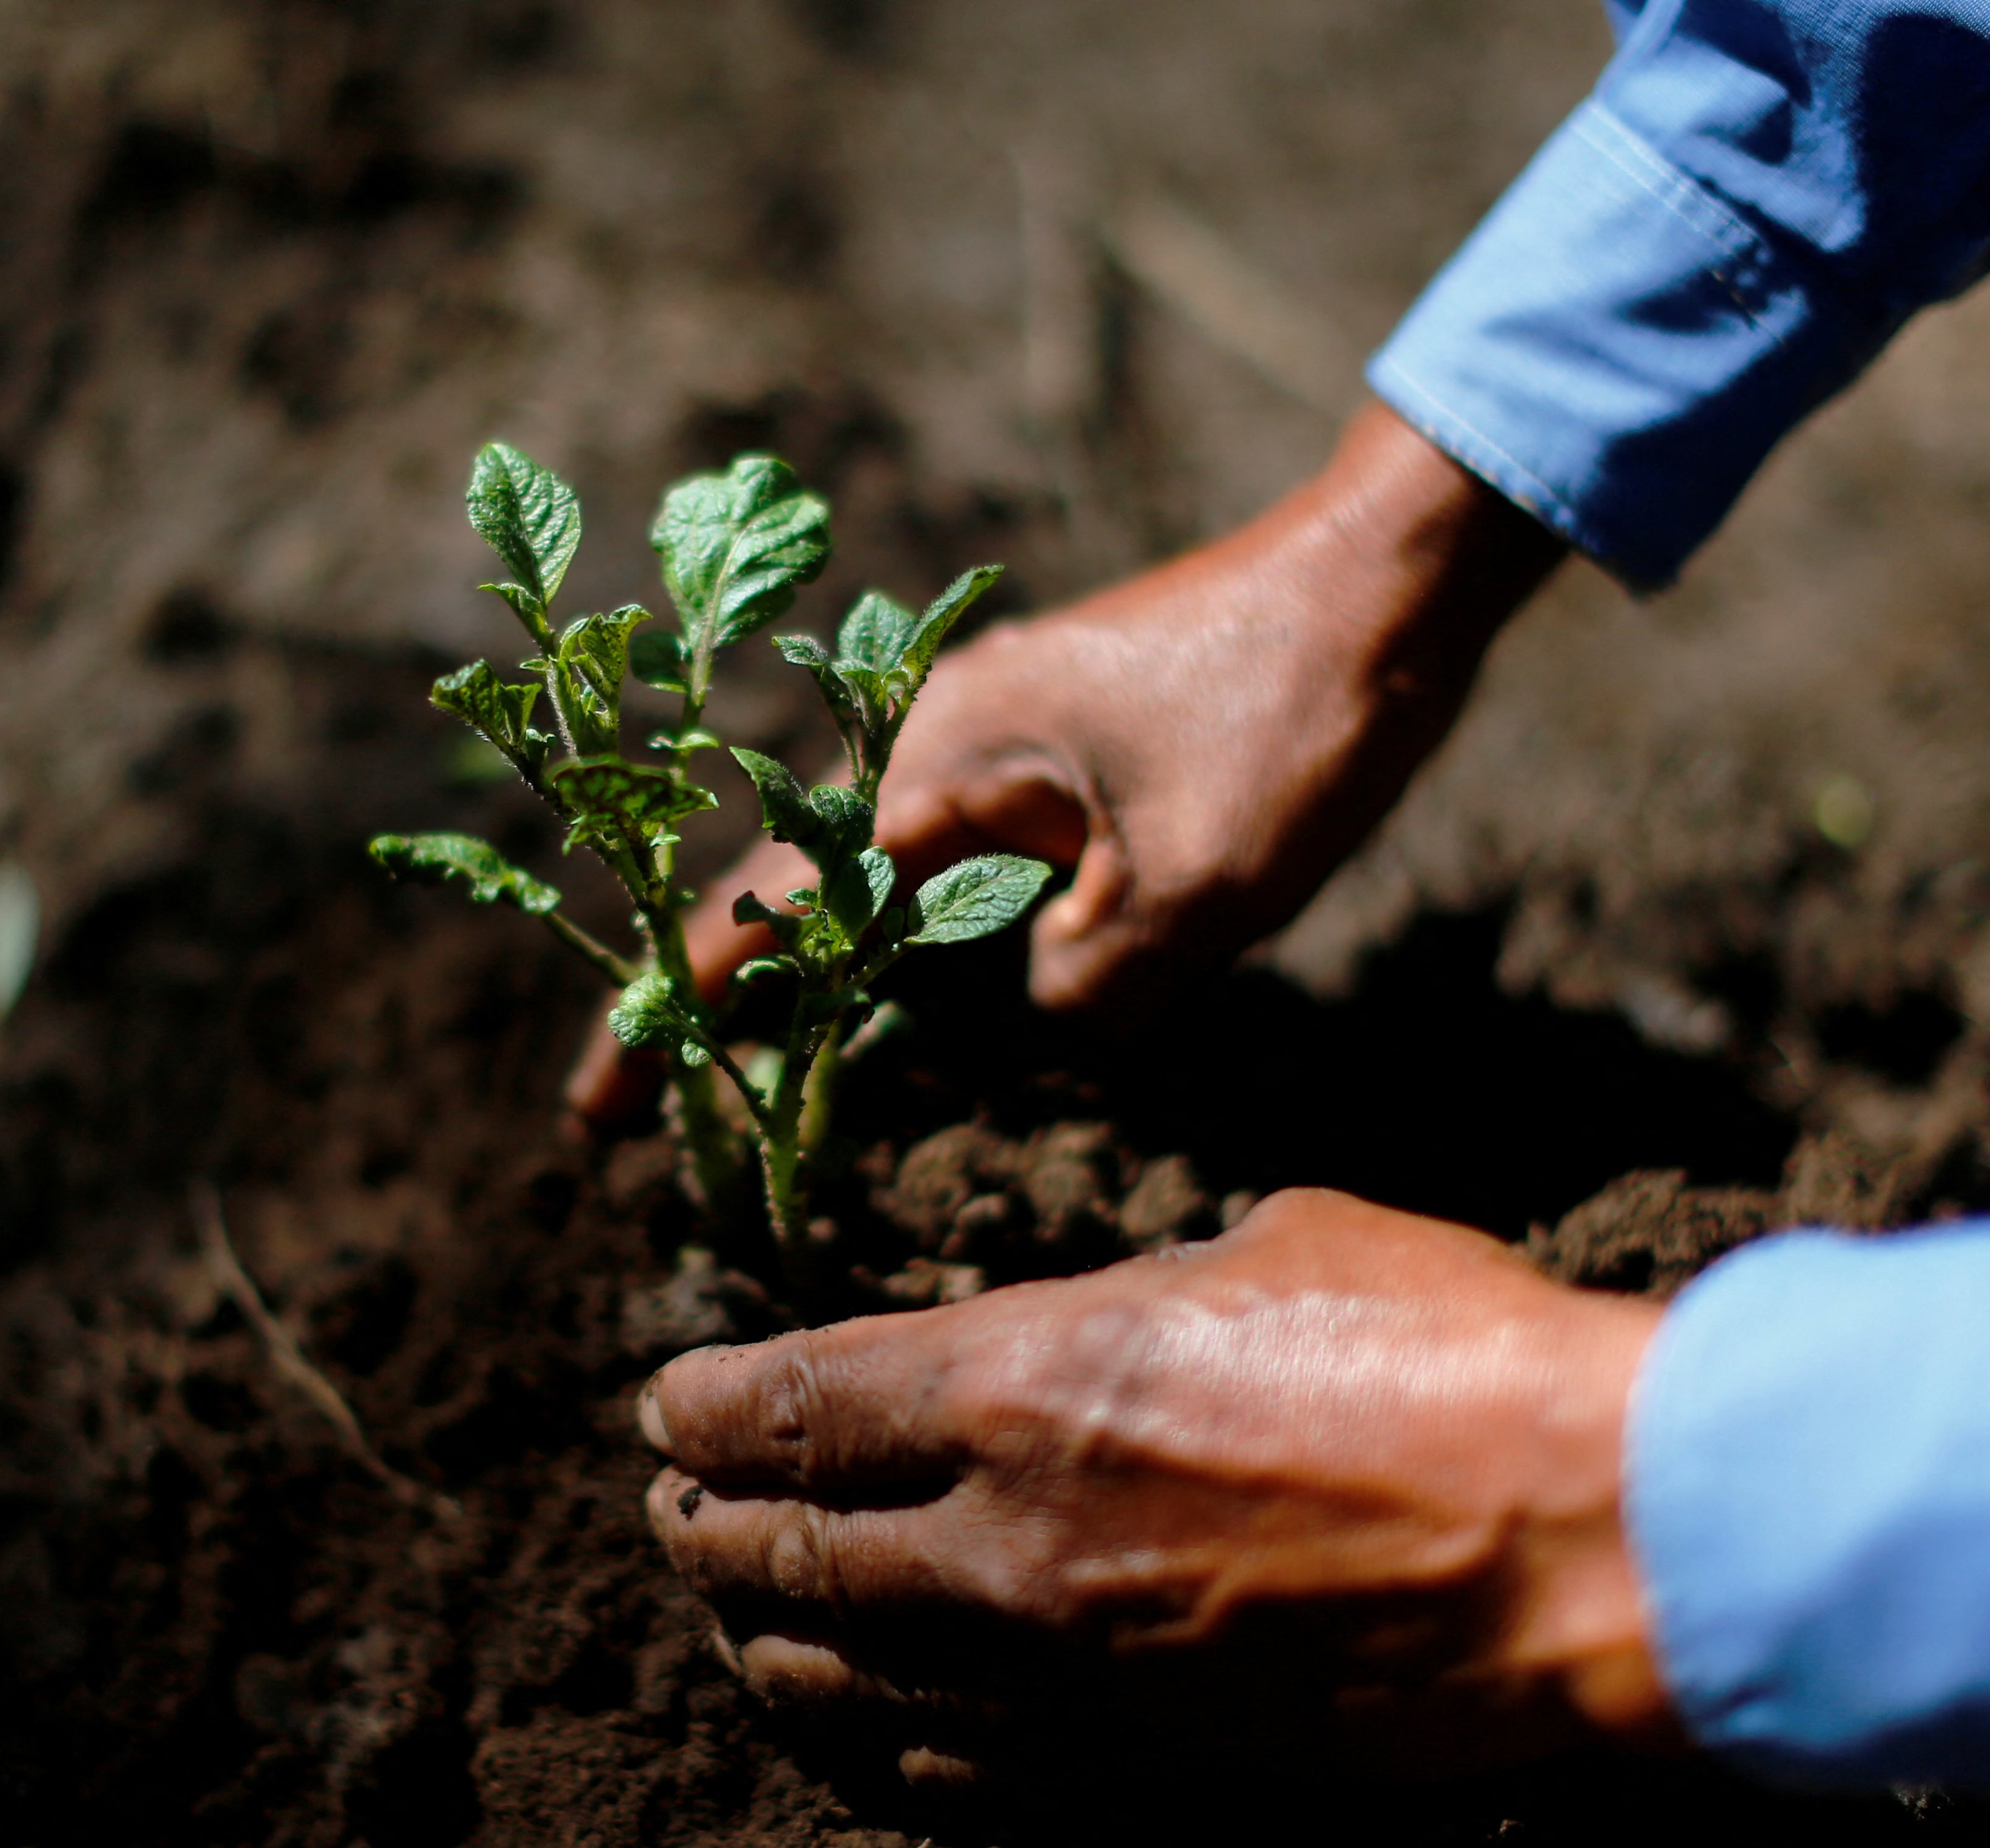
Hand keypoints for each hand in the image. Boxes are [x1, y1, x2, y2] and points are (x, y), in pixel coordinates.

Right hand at [568, 402, 1563, 1121]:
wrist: (1391, 576)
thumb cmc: (1292, 715)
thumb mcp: (1191, 892)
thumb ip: (1081, 990)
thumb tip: (1032, 1020)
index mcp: (936, 765)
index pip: (767, 916)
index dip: (678, 1023)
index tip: (599, 1118)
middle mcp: (939, 741)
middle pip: (797, 900)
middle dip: (730, 1016)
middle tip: (661, 1129)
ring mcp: (1002, 739)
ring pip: (879, 887)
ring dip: (829, 985)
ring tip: (775, 1089)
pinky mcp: (1065, 747)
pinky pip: (960, 863)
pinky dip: (924, 943)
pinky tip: (928, 1007)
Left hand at [637, 1189, 1673, 1786]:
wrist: (1589, 1540)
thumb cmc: (1446, 1353)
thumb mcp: (1265, 1248)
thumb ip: (1131, 1297)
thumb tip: (1089, 1318)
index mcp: (1018, 1381)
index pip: (793, 1405)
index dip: (708, 1407)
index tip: (667, 1402)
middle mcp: (1005, 1538)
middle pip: (791, 1547)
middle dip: (709, 1524)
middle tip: (670, 1505)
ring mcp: (1066, 1671)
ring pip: (850, 1668)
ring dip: (772, 1634)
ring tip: (738, 1607)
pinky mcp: (1139, 1763)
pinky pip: (957, 1766)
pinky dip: (879, 1736)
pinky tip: (856, 1718)